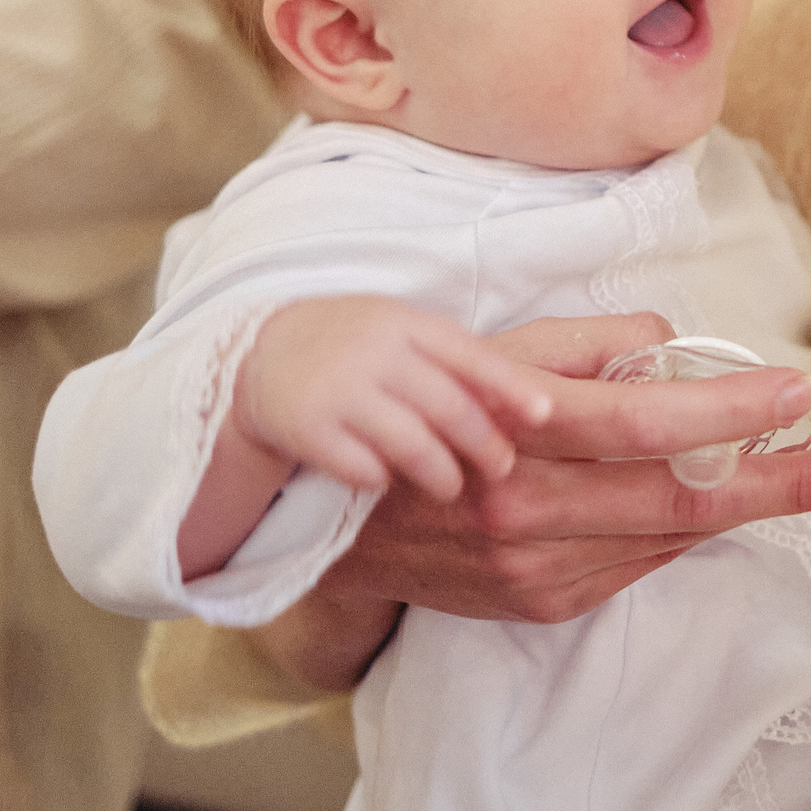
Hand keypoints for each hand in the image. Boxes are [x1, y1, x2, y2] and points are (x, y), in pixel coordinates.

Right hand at [236, 296, 555, 499]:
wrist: (266, 353)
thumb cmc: (361, 348)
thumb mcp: (408, 336)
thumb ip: (462, 364)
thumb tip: (539, 401)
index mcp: (407, 324)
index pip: (469, 355)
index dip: (510, 385)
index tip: (544, 415)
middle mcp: (374, 351)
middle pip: (446, 404)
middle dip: (481, 442)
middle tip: (502, 468)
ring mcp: (338, 388)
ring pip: (407, 441)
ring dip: (439, 471)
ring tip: (452, 486)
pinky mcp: (305, 427)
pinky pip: (358, 466)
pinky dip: (381, 479)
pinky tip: (391, 486)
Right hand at [292, 314, 810, 627]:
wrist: (335, 521)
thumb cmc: (429, 408)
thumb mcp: (495, 353)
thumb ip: (587, 345)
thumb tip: (672, 341)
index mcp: (518, 437)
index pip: (645, 426)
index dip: (729, 413)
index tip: (799, 395)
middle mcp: (528, 512)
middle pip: (682, 498)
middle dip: (783, 481)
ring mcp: (536, 569)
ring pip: (670, 534)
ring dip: (752, 504)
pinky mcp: (541, 604)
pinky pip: (637, 562)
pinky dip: (688, 527)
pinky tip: (732, 497)